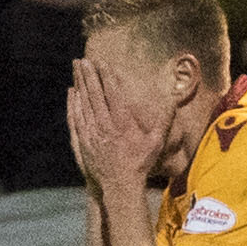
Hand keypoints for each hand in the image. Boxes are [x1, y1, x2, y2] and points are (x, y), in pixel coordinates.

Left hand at [68, 58, 164, 194]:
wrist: (120, 186)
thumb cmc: (140, 164)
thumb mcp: (156, 142)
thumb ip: (164, 120)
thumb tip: (173, 102)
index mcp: (123, 123)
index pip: (113, 93)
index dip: (107, 76)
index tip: (102, 63)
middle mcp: (106, 125)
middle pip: (95, 93)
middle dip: (89, 74)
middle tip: (83, 60)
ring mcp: (92, 132)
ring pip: (83, 102)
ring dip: (79, 84)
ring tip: (76, 68)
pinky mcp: (83, 140)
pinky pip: (76, 116)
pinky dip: (74, 103)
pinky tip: (72, 92)